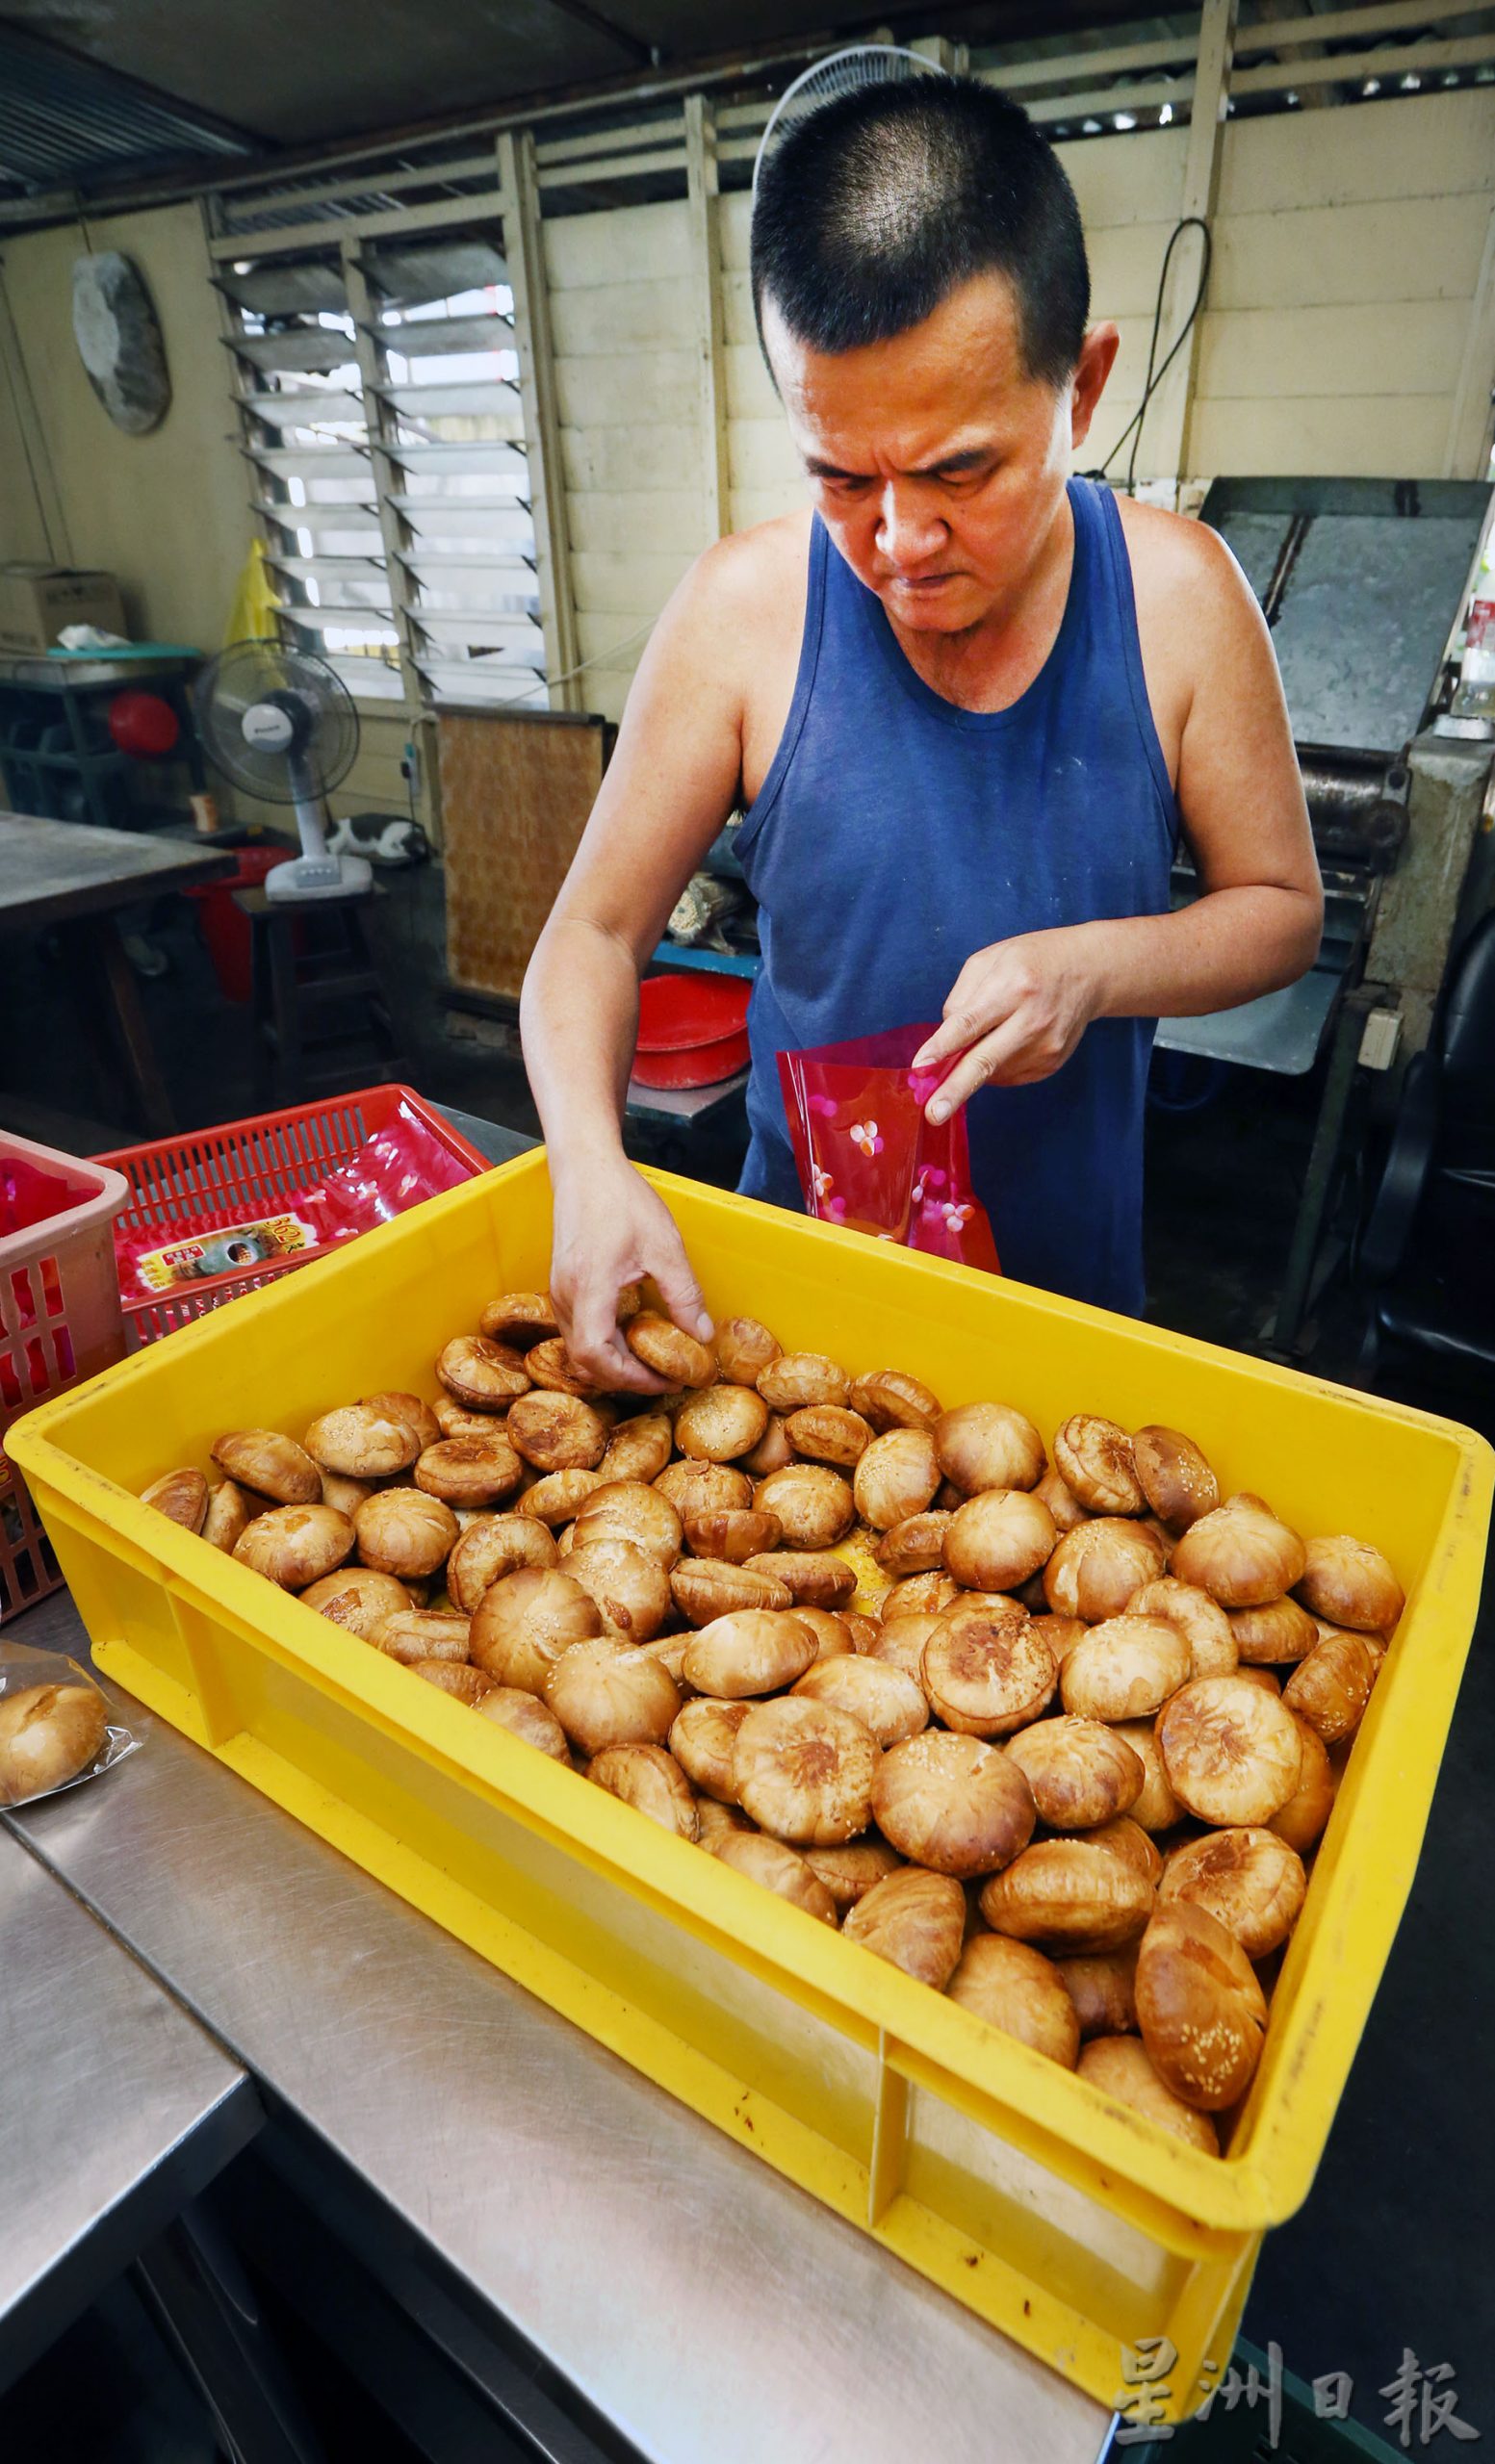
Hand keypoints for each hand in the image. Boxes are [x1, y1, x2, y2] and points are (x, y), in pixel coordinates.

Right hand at [549, 1154, 712, 1393]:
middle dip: (624, 1377)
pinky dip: (604, 1343)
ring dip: (613, 1362)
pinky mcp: (562, 1284)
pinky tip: (632, 1333)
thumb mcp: (664, 1246)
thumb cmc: (621, 1198)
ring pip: (579, 1347)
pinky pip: (578, 1328)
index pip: (596, 1356)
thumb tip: (700, 1335)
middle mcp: (565, 1296)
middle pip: (585, 1360)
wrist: (585, 1167)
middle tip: (664, 1376)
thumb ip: (683, 1294)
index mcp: (588, 1289)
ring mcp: (559, 1291)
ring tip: (652, 1359)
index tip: (664, 1379)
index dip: (630, 1378)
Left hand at [911, 929, 1101, 1121]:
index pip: (971, 1023)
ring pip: (991, 1072)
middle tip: (934, 1113)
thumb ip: (961, 999)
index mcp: (1013, 987)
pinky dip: (995, 1065)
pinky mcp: (1050, 1064)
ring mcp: (1045, 1047)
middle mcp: (1032, 1021)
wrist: (1088, 972)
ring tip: (991, 1032)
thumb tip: (944, 1041)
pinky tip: (1006, 1040)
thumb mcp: (990, 960)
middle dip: (955, 1090)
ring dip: (974, 1065)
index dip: (942, 1047)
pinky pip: (1006, 1075)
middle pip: (985, 1062)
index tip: (920, 1067)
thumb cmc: (1031, 961)